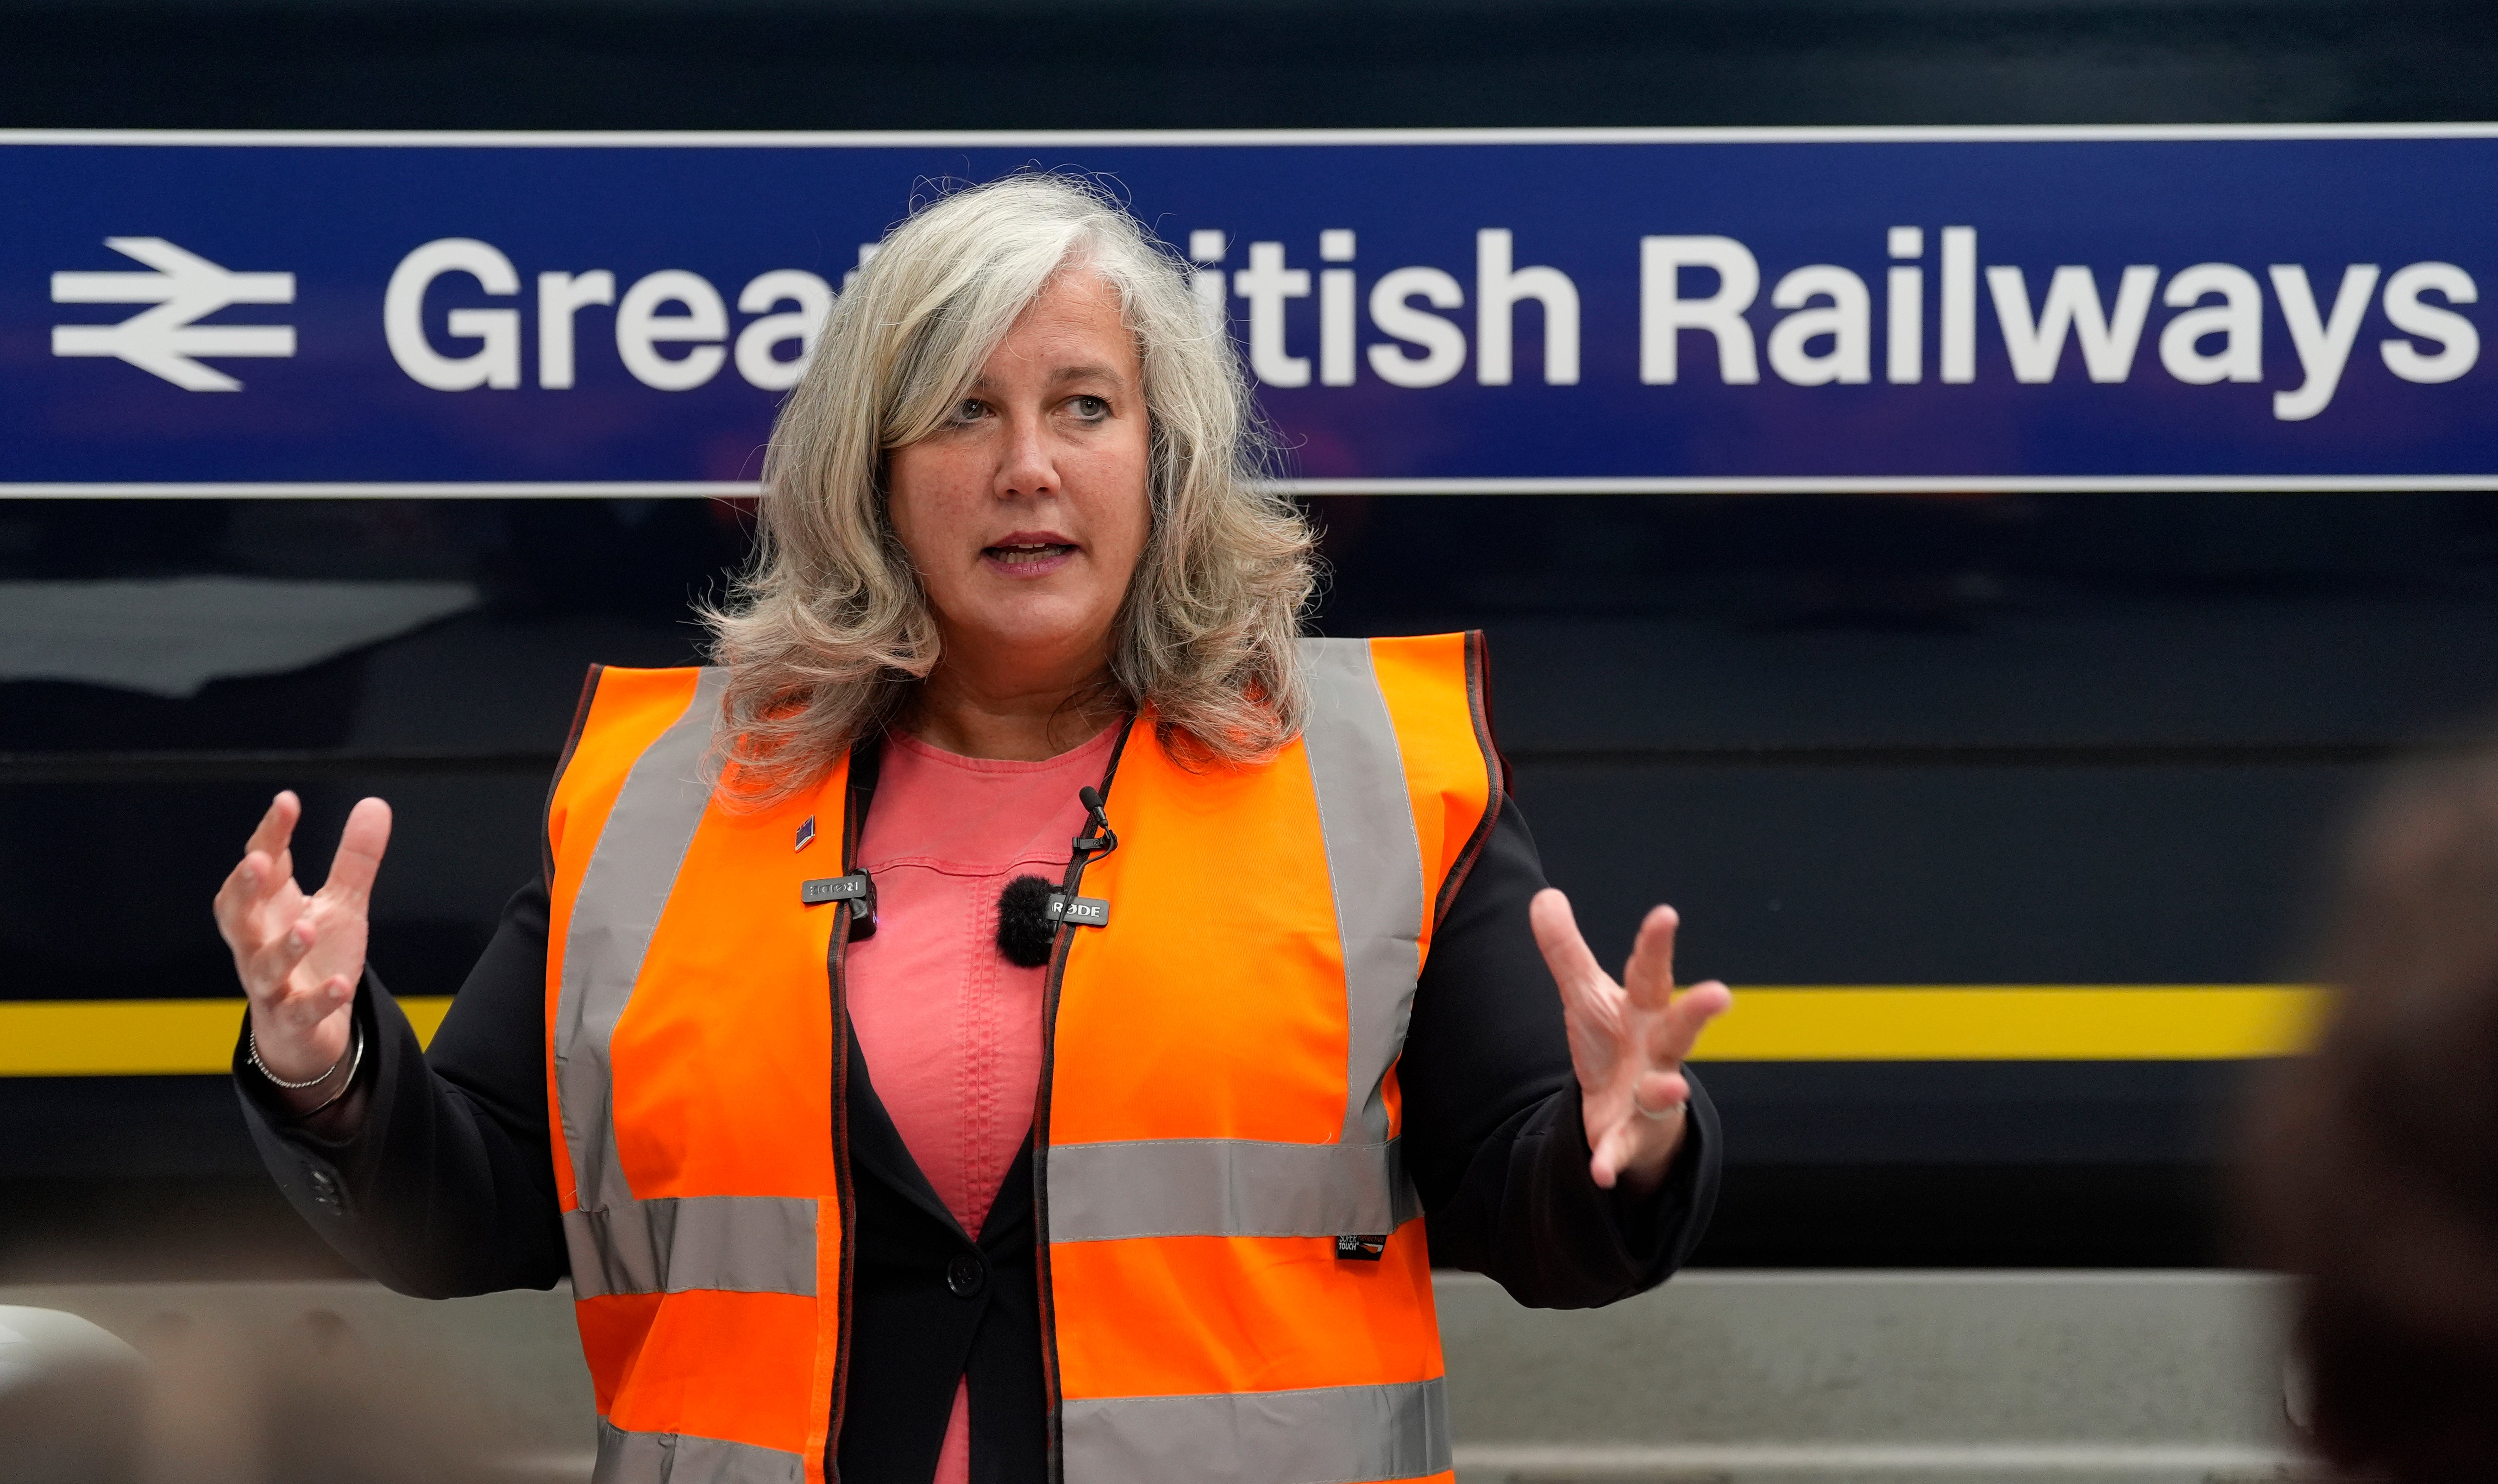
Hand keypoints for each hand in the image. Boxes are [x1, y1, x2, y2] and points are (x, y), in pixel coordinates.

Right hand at [212, 791, 391, 1107]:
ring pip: (262, 965)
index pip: (262, 866)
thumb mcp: (341, 905)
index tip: (287, 802)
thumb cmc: (316, 958)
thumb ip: (354, 859)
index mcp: (269, 908)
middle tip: (258, 860)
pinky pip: (299, 1011)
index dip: (270, 834)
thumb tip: (373, 803)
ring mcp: (270, 984)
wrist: (308, 1031)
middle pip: (236, 913)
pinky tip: (341, 984)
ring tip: (306, 927)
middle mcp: (259, 943)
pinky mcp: (290, 1020)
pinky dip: (319, 999)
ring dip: (282, 947)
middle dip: (243, 887)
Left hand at [1529, 888, 1731, 1195]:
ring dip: (1668, 1091)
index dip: (1657, 944)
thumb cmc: (1612, 1042)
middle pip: (1680, 1028)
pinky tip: (1601, 1173)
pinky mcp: (1631, 1136)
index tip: (1665, 914)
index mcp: (1643, 1010)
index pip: (1651, 972)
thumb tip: (1543, 896)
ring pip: (1665, 1091)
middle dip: (1697, 1011)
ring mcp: (1650, 1094)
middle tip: (1719, 993)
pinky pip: (1622, 1149)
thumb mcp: (1584, 995)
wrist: (1624, 1111)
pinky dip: (1612, 1160)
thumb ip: (1565, 950)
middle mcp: (1656, 1050)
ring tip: (1675, 1088)